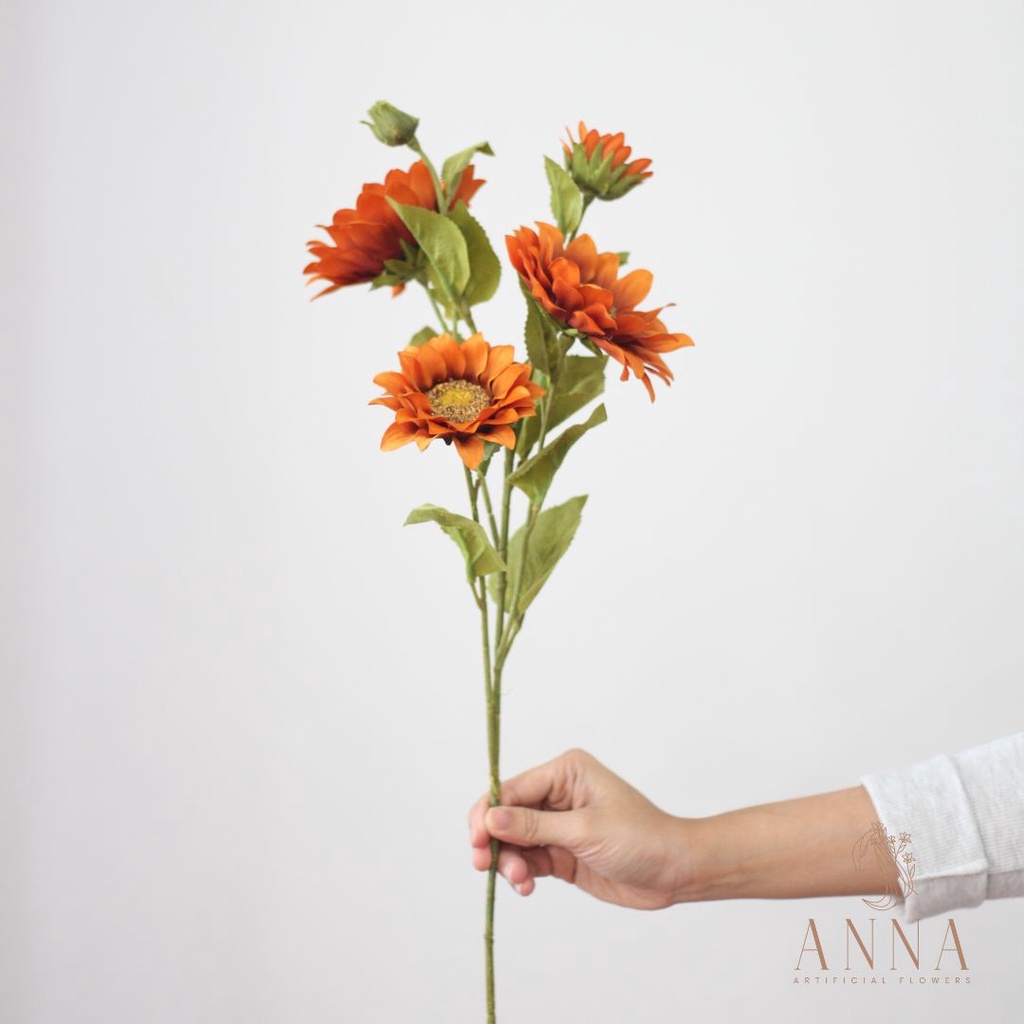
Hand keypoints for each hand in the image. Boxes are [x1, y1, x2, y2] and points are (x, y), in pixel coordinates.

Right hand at [468, 748, 691, 909]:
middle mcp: (558, 793)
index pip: (512, 788)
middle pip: (506, 814)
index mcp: (565, 772)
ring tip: (520, 882)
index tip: (476, 841)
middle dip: (494, 840)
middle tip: (484, 865)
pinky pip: (527, 860)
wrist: (675, 872)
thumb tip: (491, 818)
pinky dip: (521, 874)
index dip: (488, 812)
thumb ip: (535, 826)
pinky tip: (527, 887)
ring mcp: (558, 824)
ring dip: (508, 862)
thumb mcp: (585, 830)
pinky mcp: (561, 852)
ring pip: (513, 841)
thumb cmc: (641, 838)